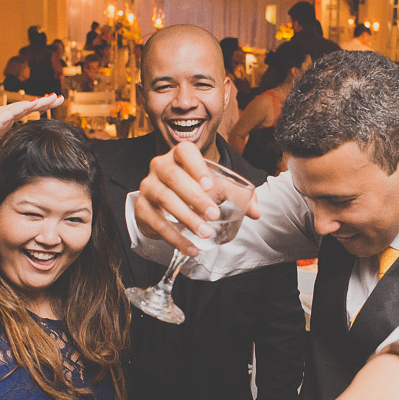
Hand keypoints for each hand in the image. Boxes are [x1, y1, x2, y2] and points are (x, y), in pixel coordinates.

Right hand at [0, 94, 61, 161]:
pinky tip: (32, 105)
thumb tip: (21, 144)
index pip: (27, 111)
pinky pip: (9, 113)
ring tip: (51, 98)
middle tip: (60, 97)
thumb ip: (8, 139)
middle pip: (28, 105)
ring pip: (21, 106)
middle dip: (45, 101)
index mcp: (5, 119)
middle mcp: (2, 114)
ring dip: (37, 102)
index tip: (55, 103)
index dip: (42, 107)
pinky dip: (21, 108)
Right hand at [134, 140, 259, 256]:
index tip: (210, 185)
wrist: (164, 203)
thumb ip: (239, 196)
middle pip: (174, 176)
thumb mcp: (215, 188)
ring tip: (206, 233)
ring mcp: (148, 186)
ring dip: (186, 217)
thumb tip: (256, 212)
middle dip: (195, 197)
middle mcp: (159, 166)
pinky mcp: (142, 208)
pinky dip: (175, 238)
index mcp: (178, 156)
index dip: (196, 166)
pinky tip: (192, 248)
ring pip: (164, 198)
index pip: (184, 151)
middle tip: (214, 215)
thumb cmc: (193, 189)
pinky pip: (157, 223)